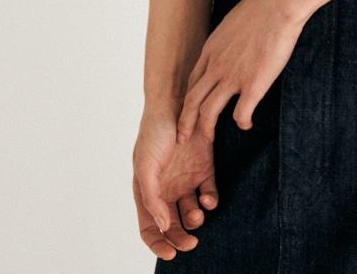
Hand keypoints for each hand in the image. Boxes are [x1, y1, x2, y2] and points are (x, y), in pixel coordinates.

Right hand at [133, 104, 218, 259]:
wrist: (177, 102)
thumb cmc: (154, 132)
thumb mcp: (145, 165)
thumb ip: (151, 196)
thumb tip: (162, 226)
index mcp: (147, 192)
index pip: (149, 228)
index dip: (157, 245)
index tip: (170, 254)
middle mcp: (166, 190)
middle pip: (173, 226)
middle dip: (181, 238)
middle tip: (191, 243)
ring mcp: (185, 181)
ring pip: (192, 214)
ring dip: (196, 219)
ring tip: (198, 211)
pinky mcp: (204, 170)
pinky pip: (209, 195)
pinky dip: (210, 201)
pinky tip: (208, 198)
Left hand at [175, 0, 304, 145]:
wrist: (276, 5)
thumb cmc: (260, 8)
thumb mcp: (232, 22)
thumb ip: (227, 40)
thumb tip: (231, 45)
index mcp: (211, 50)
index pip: (192, 82)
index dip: (187, 101)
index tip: (188, 112)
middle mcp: (216, 66)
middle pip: (191, 101)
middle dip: (185, 123)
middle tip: (183, 138)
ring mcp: (232, 76)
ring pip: (208, 112)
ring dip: (207, 129)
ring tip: (210, 138)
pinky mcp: (252, 85)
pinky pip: (240, 115)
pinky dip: (242, 124)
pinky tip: (247, 124)